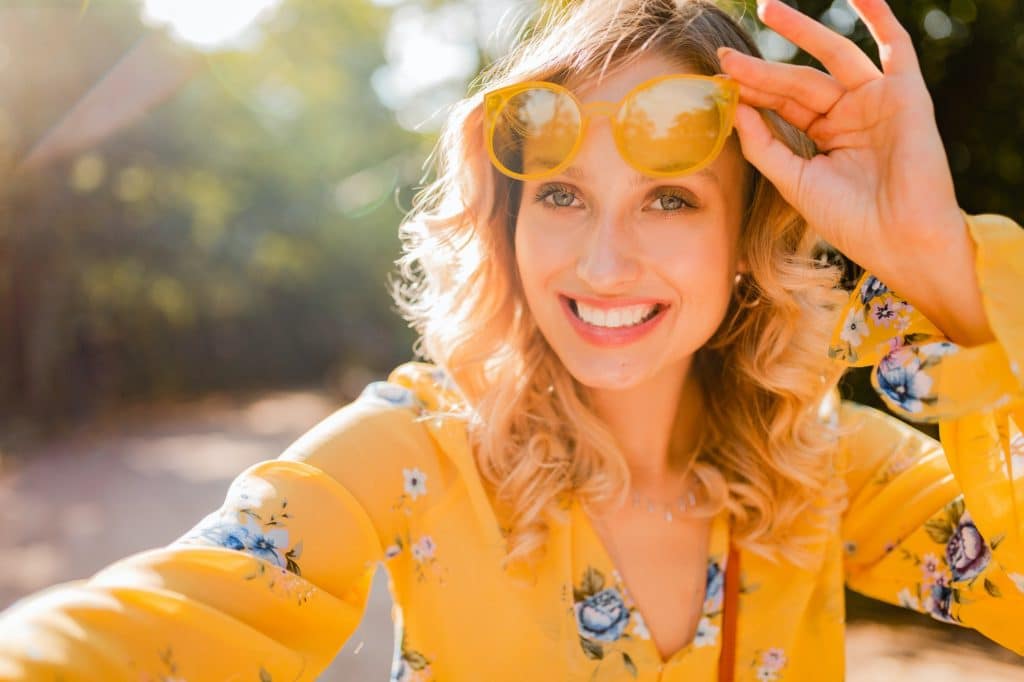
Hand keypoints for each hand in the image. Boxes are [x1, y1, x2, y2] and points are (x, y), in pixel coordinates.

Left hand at [719, 0, 962, 280]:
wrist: (898, 241)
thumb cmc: (850, 220)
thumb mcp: (794, 181)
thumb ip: (763, 144)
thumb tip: (734, 106)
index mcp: (825, 135)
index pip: (781, 104)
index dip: (751, 90)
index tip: (718, 79)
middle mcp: (849, 114)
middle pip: (798, 81)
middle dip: (761, 69)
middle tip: (725, 56)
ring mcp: (877, 101)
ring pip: (833, 57)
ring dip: (802, 31)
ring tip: (769, 9)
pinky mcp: (906, 95)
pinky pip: (896, 47)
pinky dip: (881, 18)